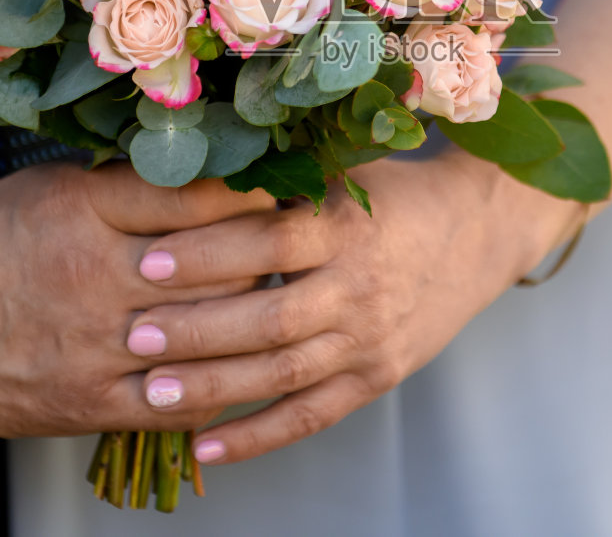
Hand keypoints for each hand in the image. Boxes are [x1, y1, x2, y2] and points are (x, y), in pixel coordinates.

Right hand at [0, 162, 272, 437]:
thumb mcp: (58, 187)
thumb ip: (131, 181)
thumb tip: (213, 162)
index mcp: (87, 209)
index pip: (197, 195)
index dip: (254, 190)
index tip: (287, 184)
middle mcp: (99, 274)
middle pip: (219, 265)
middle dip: (269, 255)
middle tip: (303, 243)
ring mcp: (99, 343)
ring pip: (209, 332)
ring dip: (256, 319)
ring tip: (287, 301)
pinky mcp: (95, 400)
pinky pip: (180, 399)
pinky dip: (220, 385)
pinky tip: (246, 367)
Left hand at [117, 151, 582, 463]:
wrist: (479, 231)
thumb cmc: (392, 194)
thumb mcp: (346, 171)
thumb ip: (281, 176)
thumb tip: (190, 162)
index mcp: (350, 225)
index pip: (272, 243)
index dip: (209, 253)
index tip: (147, 258)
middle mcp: (362, 287)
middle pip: (272, 317)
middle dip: (197, 329)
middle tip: (132, 333)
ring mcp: (372, 339)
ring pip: (285, 373)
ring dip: (216, 385)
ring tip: (152, 392)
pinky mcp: (377, 378)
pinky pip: (312, 416)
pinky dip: (258, 436)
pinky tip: (205, 449)